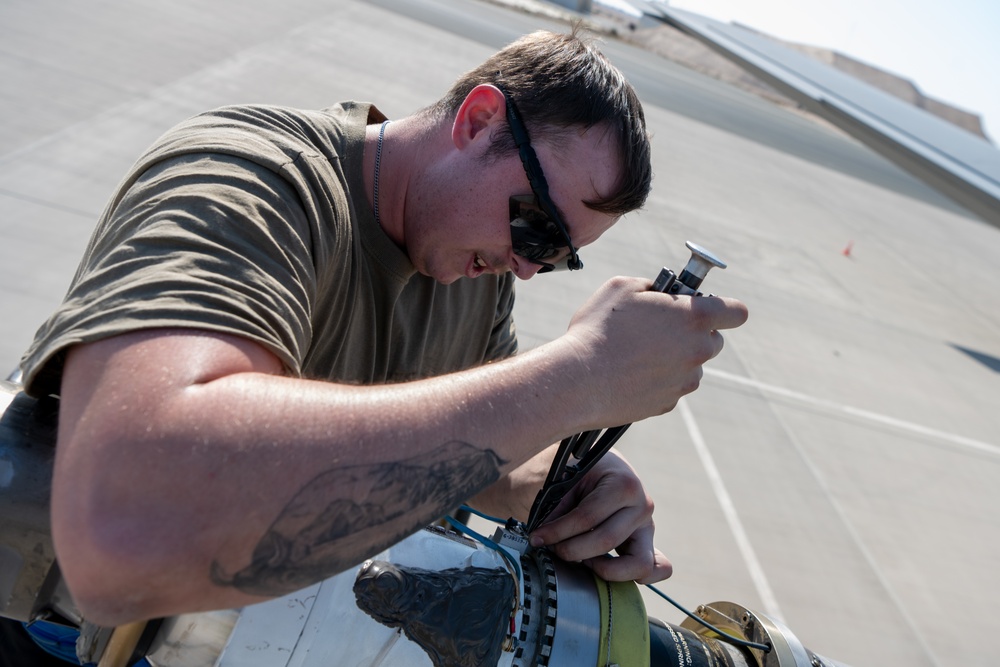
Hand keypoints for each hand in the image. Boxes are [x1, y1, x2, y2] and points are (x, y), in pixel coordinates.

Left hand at [527, 451, 671, 583]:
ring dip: (603, 569)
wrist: (601, 466)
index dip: (557, 531)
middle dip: (571, 550)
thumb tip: (542, 537)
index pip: (587, 517)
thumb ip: (554, 507)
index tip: (537, 537)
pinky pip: (659, 568)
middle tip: (552, 548)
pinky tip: (610, 570)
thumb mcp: (565, 480)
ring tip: (581, 560)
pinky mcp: (648, 543)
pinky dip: (638, 577)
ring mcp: (648, 526)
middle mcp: (642, 505)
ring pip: (637, 564)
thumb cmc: (581, 472)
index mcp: (623, 484)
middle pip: (606, 541)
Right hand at [560, 276, 747, 427]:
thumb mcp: (623, 287)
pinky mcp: (668, 404)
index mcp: (694, 317)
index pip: (737, 312)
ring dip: (674, 358)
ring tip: (635, 352)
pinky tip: (628, 373)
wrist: (577, 380)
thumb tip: (663, 294)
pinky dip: (657, 380)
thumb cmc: (598, 329)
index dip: (724, 308)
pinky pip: (671, 386)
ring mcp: (685, 381)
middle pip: (714, 340)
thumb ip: (654, 285)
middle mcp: (697, 351)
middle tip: (659, 326)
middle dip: (693, 332)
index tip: (703, 307)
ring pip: (691, 365)